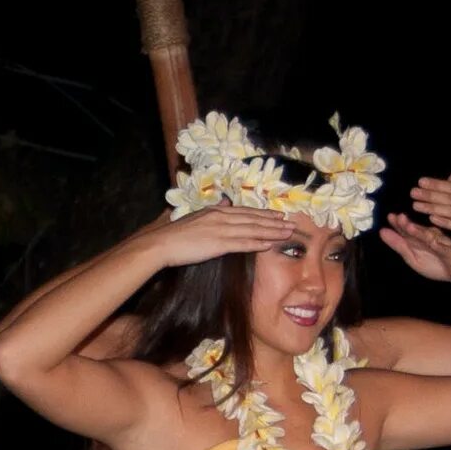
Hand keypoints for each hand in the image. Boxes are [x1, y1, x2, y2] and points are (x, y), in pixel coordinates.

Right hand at [143, 203, 289, 266]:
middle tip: (290, 224)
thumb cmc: (172, 234)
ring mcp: (221, 230)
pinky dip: (257, 243)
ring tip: (287, 234)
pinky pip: (242, 243)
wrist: (160, 243)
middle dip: (273, 222)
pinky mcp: (218, 244)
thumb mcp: (193, 217)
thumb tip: (224, 204)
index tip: (277, 215)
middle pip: (253, 219)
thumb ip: (210, 212)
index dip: (263, 214)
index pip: (245, 211)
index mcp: (215, 211)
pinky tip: (269, 245)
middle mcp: (221, 217)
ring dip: (272, 232)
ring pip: (252, 230)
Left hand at [381, 215, 450, 287]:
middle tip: (399, 217)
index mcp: (421, 238)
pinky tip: (435, 242)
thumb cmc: (437, 264)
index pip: (408, 230)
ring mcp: (443, 244)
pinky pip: (446, 248)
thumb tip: (382, 231)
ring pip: (431, 237)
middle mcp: (431, 237)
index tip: (390, 217)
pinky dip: (440, 245)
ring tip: (411, 227)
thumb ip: (399, 245)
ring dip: (421, 232)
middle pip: (418, 230)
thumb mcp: (413, 257)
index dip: (399, 224)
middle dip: (408, 224)